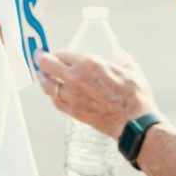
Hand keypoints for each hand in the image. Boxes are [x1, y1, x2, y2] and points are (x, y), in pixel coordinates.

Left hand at [35, 49, 158, 138]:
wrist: (135, 123)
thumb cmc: (134, 96)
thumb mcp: (130, 68)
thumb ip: (120, 57)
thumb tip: (118, 53)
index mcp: (88, 64)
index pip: (60, 53)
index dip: (55, 52)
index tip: (53, 52)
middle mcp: (75, 78)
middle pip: (46, 65)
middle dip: (40, 59)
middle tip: (39, 57)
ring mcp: (72, 96)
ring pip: (46, 84)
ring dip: (43, 78)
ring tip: (42, 75)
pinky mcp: (73, 111)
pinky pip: (54, 101)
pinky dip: (51, 95)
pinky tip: (53, 92)